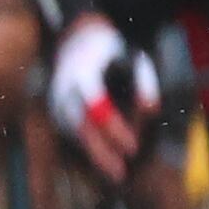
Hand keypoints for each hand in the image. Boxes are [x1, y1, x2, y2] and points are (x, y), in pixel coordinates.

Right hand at [46, 17, 141, 177]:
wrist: (76, 35)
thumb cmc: (110, 48)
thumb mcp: (132, 57)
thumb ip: (145, 82)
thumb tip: (152, 110)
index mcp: (83, 74)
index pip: (99, 110)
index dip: (116, 130)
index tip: (133, 147)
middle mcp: (65, 88)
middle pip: (81, 127)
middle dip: (101, 152)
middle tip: (120, 173)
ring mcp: (57, 97)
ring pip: (74, 132)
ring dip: (94, 153)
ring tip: (116, 172)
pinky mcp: (56, 105)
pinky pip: (71, 130)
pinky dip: (87, 144)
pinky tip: (104, 159)